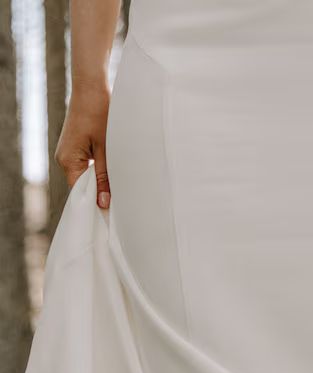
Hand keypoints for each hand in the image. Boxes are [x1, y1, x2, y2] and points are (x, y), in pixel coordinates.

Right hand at [55, 83, 110, 208]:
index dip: (95, 206)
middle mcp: (64, 159)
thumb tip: (103, 203)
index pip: (80, 194)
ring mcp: (69, 154)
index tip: (111, 218)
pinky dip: (99, 174)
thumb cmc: (100, 115)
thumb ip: (105, 177)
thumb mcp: (107, 150)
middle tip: (120, 209)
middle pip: (83, 188)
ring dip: (101, 184)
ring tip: (119, 194)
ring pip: (86, 178)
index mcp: (68, 161)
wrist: (91, 89)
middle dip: (100, 196)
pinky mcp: (76, 148)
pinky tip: (113, 177)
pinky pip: (87, 168)